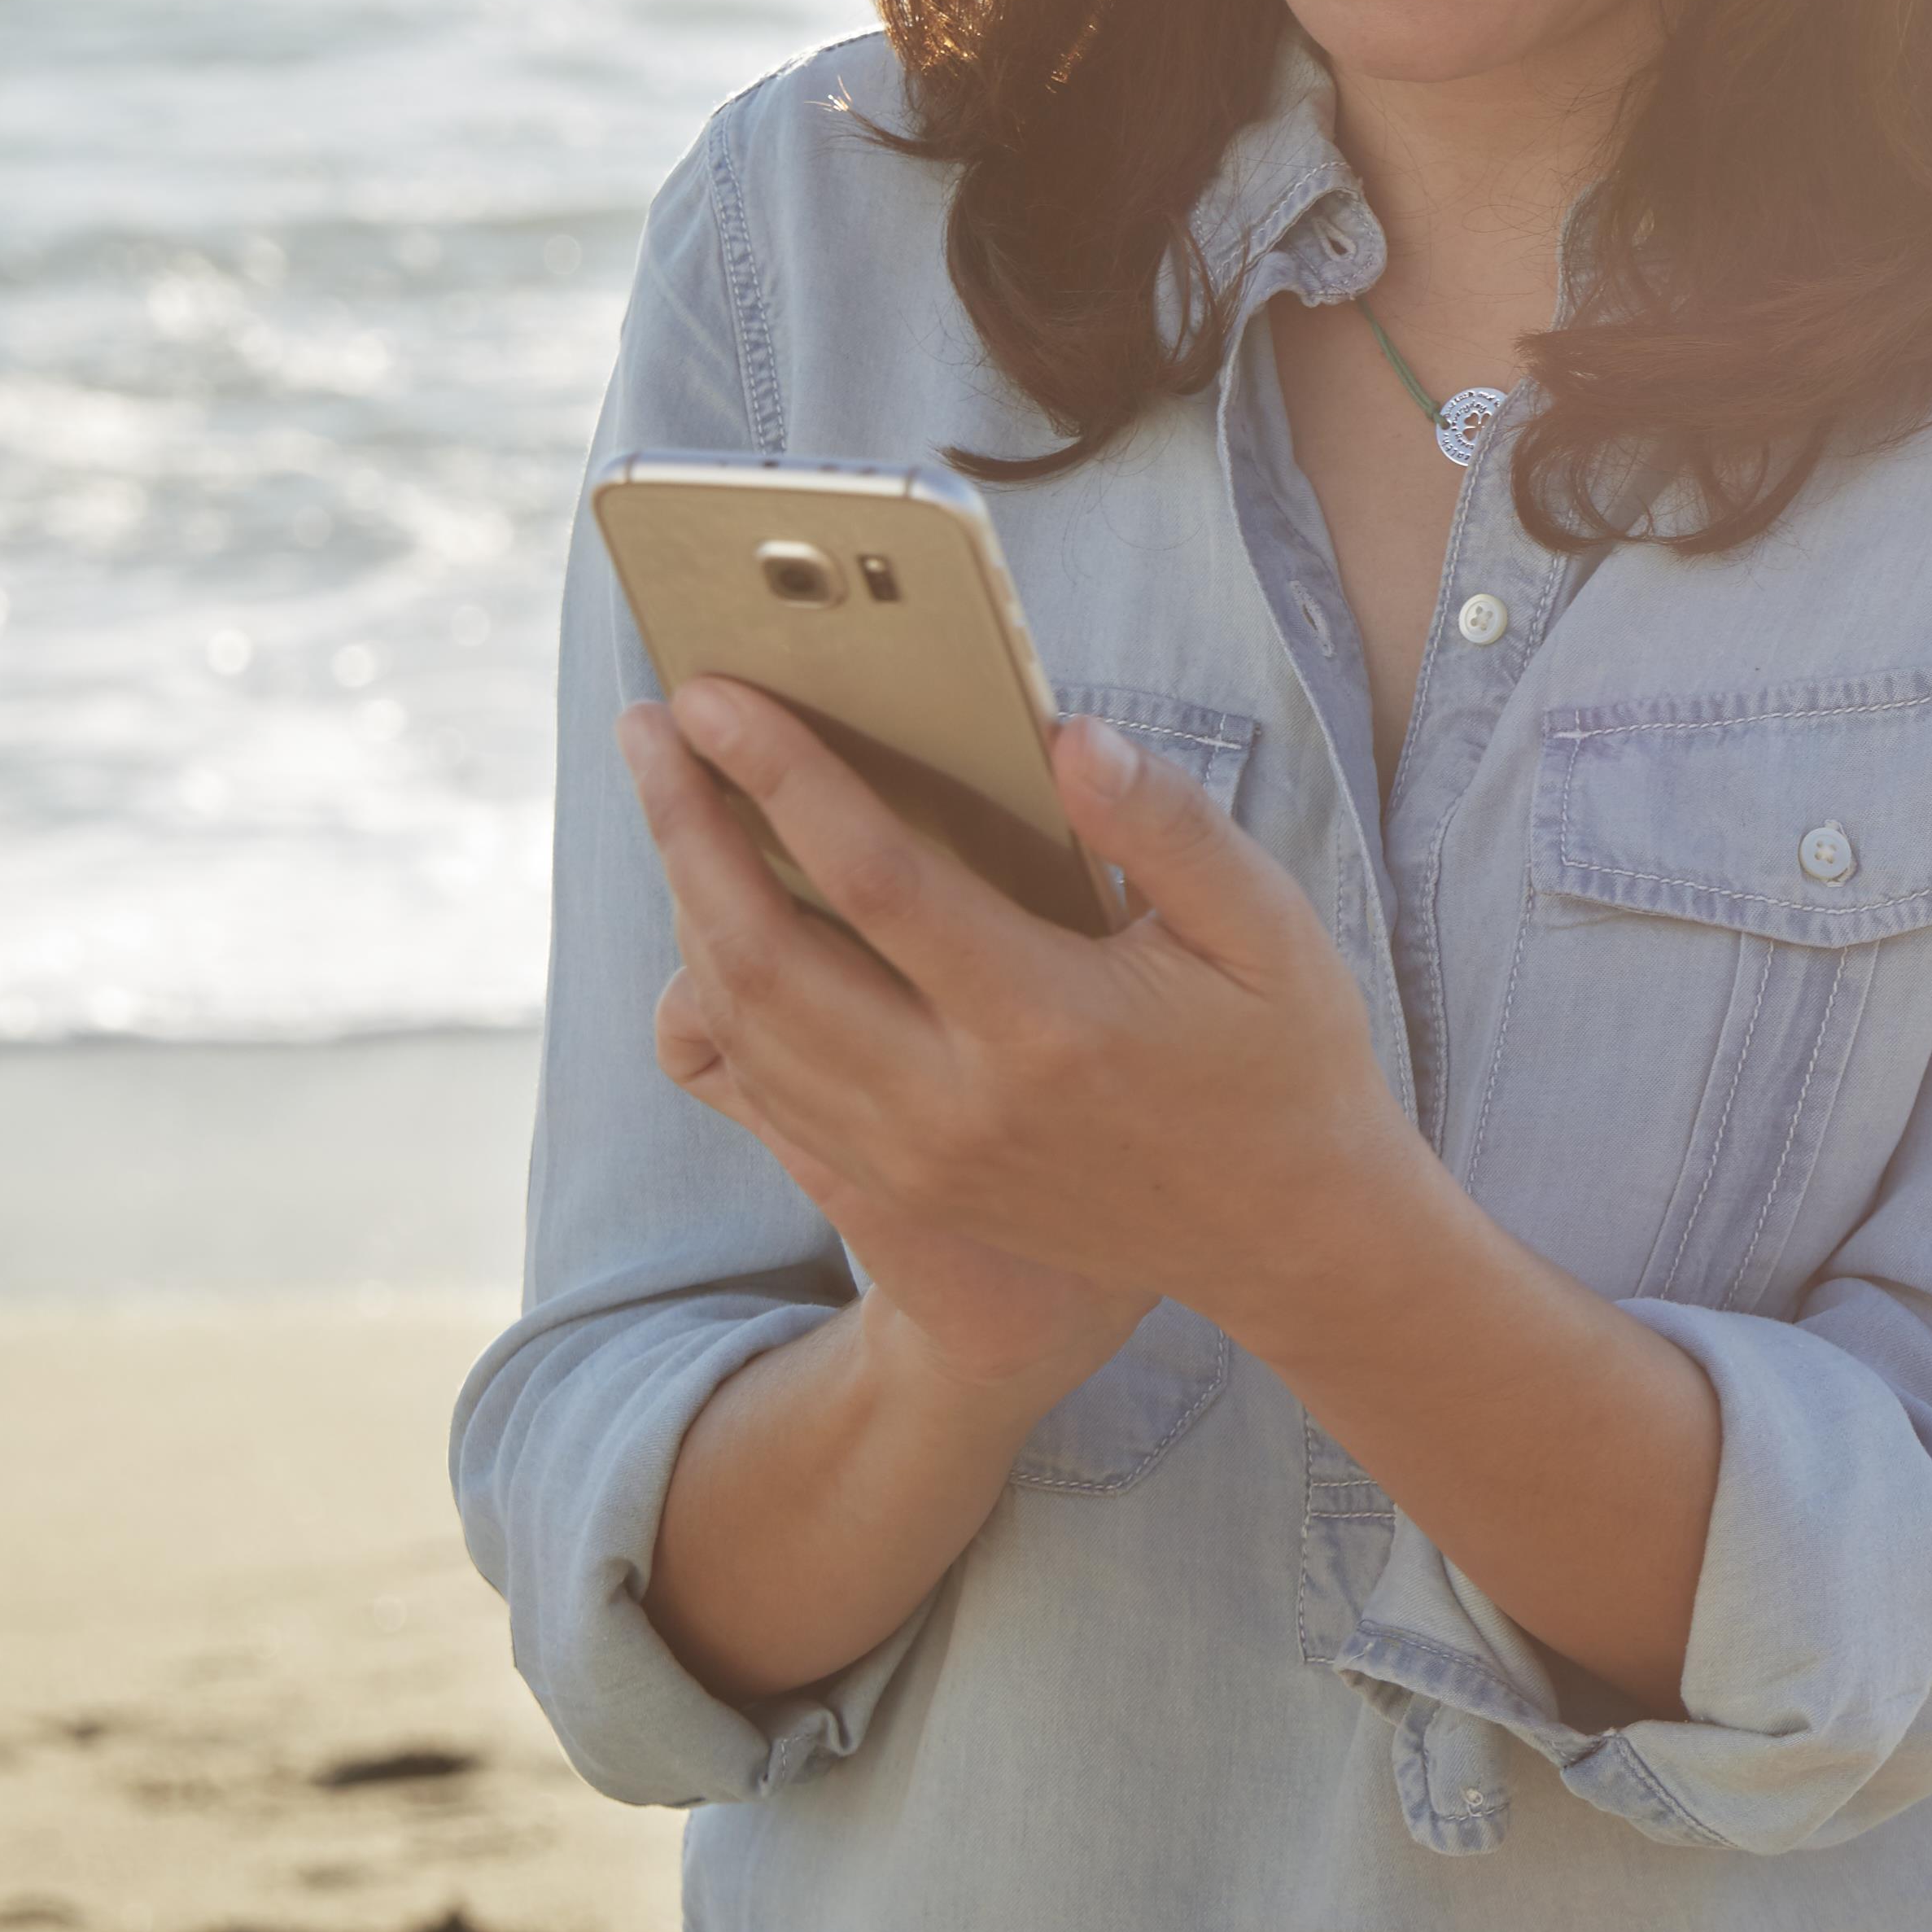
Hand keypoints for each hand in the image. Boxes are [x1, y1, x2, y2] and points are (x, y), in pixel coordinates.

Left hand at [621, 687, 1408, 1397]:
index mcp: (1049, 1020)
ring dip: (686, 903)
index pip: (875, 878)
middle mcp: (958, 1101)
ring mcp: (917, 1155)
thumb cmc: (1284, 1060)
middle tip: (645, 729)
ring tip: (668, 801)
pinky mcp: (900, 1186)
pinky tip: (708, 920)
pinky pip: (765, 1087)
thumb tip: (1067, 732)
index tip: (712, 694)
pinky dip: (715, 997)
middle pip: (765, 952)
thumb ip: (1169, 823)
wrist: (1286, 1237)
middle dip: (687, 826)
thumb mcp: (1266, 927)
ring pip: (747, 1024)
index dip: (781, 775)